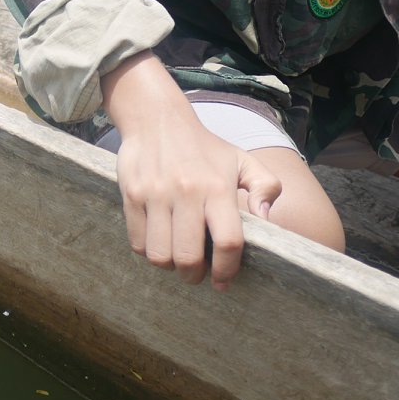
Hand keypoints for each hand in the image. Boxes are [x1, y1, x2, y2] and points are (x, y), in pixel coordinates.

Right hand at [104, 55, 282, 290]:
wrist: (156, 119)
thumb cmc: (204, 147)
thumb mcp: (241, 159)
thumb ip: (265, 187)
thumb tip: (266, 219)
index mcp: (218, 187)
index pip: (228, 241)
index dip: (227, 270)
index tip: (224, 280)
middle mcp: (187, 192)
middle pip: (189, 257)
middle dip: (194, 275)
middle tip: (196, 273)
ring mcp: (156, 194)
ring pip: (160, 255)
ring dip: (169, 265)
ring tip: (175, 257)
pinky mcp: (132, 195)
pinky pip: (137, 242)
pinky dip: (148, 251)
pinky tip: (158, 241)